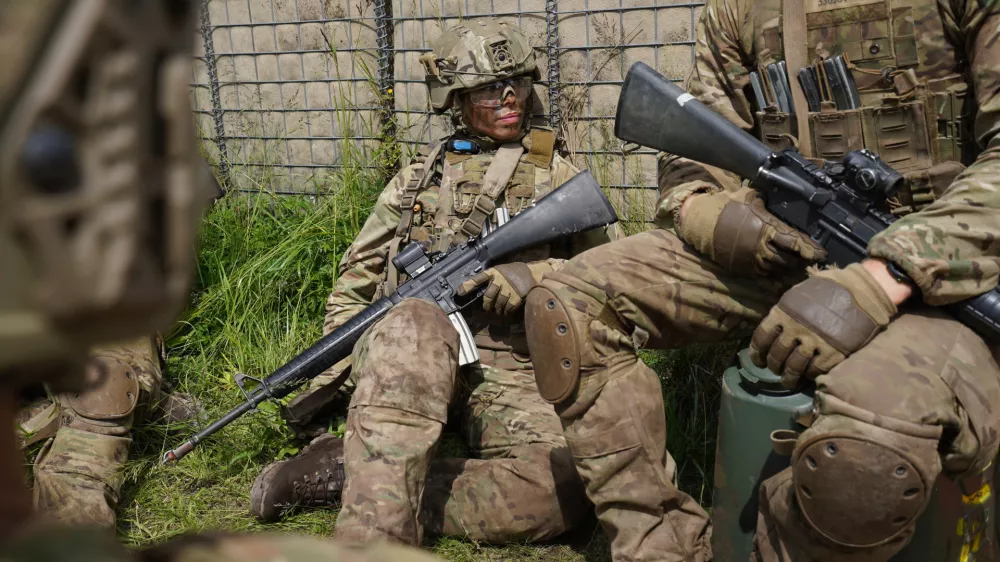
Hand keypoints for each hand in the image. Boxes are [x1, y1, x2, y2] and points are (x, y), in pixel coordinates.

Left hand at [456, 262, 539, 315]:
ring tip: (498, 309)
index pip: (478, 278)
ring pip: (498, 303)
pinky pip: (508, 307)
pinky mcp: (518, 295)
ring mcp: (509, 287)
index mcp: (494, 272)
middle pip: (488, 296)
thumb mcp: (499, 271)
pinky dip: (506, 311)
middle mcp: (500, 279)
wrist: (531, 272)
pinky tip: (507, 310)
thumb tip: (475, 290)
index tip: (459, 292)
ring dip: (497, 309)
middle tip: (487, 307)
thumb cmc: (512, 272)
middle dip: (486, 304)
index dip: (468, 285)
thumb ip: (490, 279)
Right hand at [679, 188, 826, 275]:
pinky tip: (780, 269)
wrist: (704, 223)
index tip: (821, 253)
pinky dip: (774, 272)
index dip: (809, 248)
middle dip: (802, 260)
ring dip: (789, 267)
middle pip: (789, 259)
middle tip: (812, 260)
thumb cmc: (728, 207)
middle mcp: (761, 246)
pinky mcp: (744, 268)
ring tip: (798, 265)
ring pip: (778, 268)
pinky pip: (764, 274)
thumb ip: (768, 199)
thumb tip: (781, 193)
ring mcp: (752, 259)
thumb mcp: (750, 196)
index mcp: (766, 227)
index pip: (794, 241)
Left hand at [749, 261, 899, 387]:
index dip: (757, 352)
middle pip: (777, 355)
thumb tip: (775, 327)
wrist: (862, 292)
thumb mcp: (799, 294)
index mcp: (783, 312)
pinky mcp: (832, 353)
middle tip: (776, 370)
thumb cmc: (829, 289)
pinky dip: (809, 375)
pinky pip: (815, 370)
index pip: (761, 338)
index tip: (759, 360)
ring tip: (789, 381)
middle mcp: (795, 329)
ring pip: (793, 368)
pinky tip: (808, 376)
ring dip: (789, 378)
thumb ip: (785, 312)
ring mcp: (814, 342)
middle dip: (774, 366)